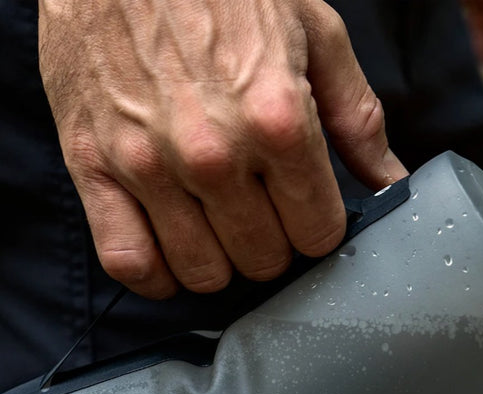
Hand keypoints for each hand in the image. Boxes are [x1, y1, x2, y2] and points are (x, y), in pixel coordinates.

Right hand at [39, 0, 407, 298]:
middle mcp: (215, 153)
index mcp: (278, 118)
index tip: (307, 208)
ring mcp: (148, 165)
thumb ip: (357, 114)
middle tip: (262, 210)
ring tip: (218, 227)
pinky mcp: (92, 166)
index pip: (318, 232)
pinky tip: (170, 253)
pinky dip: (154, 274)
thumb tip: (391, 179)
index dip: (318, 226)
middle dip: (272, 243)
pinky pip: (127, 261)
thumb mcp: (312, 30)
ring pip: (201, 272)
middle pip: (263, 259)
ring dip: (218, 261)